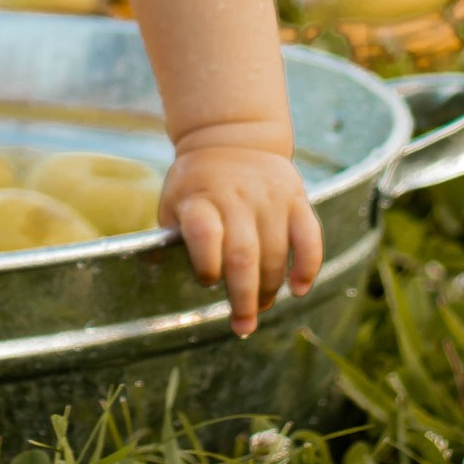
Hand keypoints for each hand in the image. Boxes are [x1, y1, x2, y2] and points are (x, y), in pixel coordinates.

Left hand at [159, 145, 322, 338]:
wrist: (229, 137)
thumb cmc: (195, 185)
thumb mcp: (172, 202)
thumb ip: (169, 238)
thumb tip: (155, 273)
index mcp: (199, 198)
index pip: (203, 232)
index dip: (206, 263)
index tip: (207, 282)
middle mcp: (235, 196)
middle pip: (243, 254)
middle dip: (244, 298)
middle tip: (243, 326)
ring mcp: (269, 196)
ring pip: (275, 253)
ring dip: (270, 289)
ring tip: (261, 307)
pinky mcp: (296, 197)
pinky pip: (309, 237)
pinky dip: (307, 266)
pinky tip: (298, 288)